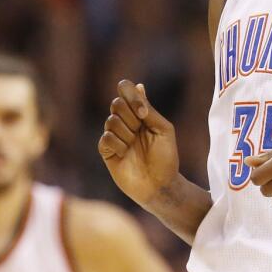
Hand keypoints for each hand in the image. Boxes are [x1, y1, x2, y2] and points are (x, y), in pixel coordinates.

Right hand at [98, 80, 179, 204]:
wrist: (161, 185)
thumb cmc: (166, 157)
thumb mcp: (163, 129)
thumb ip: (149, 109)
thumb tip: (139, 86)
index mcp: (140, 113)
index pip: (125, 90)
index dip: (131, 96)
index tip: (143, 113)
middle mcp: (126, 122)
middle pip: (116, 104)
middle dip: (131, 118)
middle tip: (141, 133)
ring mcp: (115, 136)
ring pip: (111, 121)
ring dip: (126, 134)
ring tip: (134, 147)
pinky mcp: (107, 151)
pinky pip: (105, 138)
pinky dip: (117, 145)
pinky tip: (125, 155)